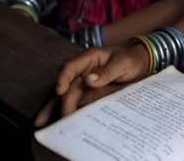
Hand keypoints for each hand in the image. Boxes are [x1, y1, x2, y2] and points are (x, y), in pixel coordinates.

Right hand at [34, 44, 150, 125]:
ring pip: (65, 96)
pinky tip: (56, 124)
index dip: (64, 78)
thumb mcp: (124, 63)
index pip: (71, 67)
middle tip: (64, 117)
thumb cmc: (132, 60)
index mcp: (90, 58)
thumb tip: (89, 79)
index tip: (60, 90)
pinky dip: (65, 111)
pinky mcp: (87, 93)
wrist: (141, 65)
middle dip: (63, 101)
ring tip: (43, 124)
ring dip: (54, 109)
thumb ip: (108, 71)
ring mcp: (83, 83)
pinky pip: (74, 102)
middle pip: (68, 86)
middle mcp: (83, 71)